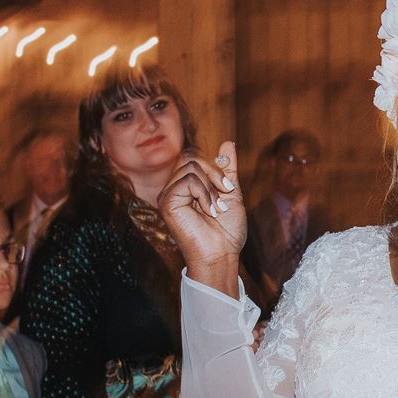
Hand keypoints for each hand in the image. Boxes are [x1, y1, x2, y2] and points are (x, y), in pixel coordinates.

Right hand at [160, 141, 248, 289]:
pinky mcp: (166, 202)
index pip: (195, 157)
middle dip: (215, 173)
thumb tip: (227, 143)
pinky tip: (209, 211)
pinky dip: (205, 194)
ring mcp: (168, 195)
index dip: (215, 166)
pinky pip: (188, 180)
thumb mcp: (231, 193)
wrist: (222, 254)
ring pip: (191, 166)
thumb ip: (227, 169)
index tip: (228, 187)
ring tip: (216, 208)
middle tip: (225, 195)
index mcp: (186, 186)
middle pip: (191, 157)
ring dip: (211, 187)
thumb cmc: (226, 231)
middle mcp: (173, 189)